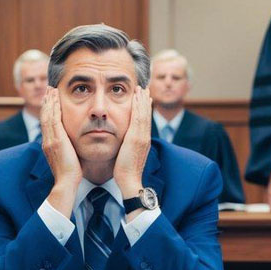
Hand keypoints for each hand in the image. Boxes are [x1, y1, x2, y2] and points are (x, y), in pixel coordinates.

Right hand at [41, 87, 81, 212]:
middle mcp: (47, 141)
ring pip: (48, 115)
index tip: (51, 101)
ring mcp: (50, 140)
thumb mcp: (67, 160)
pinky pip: (53, 118)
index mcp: (49, 145)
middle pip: (45, 116)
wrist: (66, 184)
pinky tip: (56, 97)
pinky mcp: (55, 139)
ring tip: (52, 89)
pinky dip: (53, 107)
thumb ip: (68, 151)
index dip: (49, 111)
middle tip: (50, 90)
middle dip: (47, 102)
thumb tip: (72, 148)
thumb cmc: (70, 176)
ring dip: (49, 101)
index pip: (48, 124)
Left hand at [114, 86, 151, 200]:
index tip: (144, 99)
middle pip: (146, 114)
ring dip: (142, 100)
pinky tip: (136, 97)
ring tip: (141, 88)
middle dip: (145, 100)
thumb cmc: (125, 172)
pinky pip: (138, 118)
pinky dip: (138, 106)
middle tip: (144, 88)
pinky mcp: (136, 138)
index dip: (144, 109)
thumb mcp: (127, 156)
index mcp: (143, 141)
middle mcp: (144, 137)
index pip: (144, 121)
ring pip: (143, 114)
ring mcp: (142, 137)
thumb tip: (123, 144)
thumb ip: (127, 147)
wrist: (129, 181)